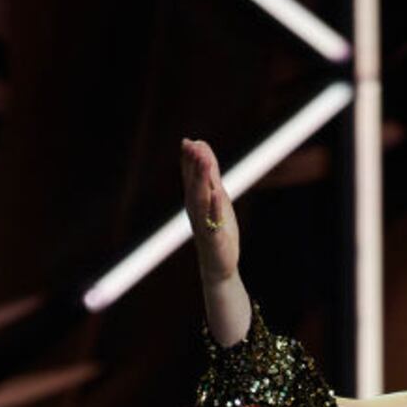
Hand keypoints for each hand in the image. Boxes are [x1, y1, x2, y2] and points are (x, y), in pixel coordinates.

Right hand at [181, 137, 239, 283]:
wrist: (219, 265)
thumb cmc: (218, 229)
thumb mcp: (216, 195)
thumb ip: (210, 172)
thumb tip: (200, 143)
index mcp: (194, 200)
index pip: (189, 176)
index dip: (188, 160)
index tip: (188, 142)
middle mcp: (195, 211)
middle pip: (193, 185)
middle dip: (193, 165)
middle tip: (192, 146)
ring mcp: (204, 224)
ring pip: (201, 199)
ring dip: (202, 180)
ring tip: (204, 161)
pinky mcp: (215, 238)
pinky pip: (214, 221)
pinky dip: (215, 207)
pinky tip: (217, 193)